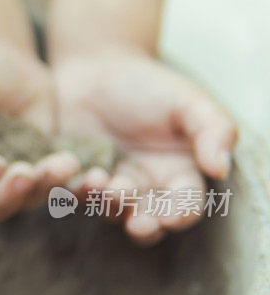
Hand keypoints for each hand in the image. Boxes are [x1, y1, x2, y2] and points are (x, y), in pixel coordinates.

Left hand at [53, 47, 236, 244]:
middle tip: (139, 224)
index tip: (173, 217)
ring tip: (105, 183)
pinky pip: (73, 193)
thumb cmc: (149, 86)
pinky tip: (78, 172)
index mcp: (177, 175)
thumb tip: (221, 168)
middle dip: (145, 226)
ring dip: (109, 203)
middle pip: (147, 219)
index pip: (185, 204)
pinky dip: (76, 189)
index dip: (180, 214)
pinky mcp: (74, 180)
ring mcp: (107, 187)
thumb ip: (212, 130)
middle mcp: (143, 189)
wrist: (95, 68)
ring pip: (109, 210)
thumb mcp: (188, 102)